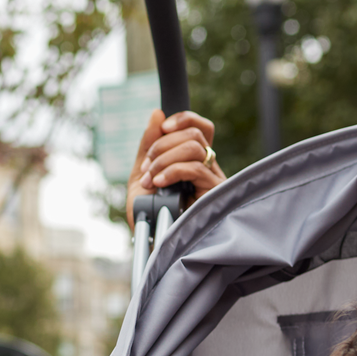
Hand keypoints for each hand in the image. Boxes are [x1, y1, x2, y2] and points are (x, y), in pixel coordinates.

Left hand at [124, 109, 224, 227]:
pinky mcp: (213, 194)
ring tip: (151, 179)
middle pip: (194, 134)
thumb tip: (157, 114)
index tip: (162, 128)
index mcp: (193, 160)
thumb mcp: (142, 173)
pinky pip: (196, 168)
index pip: (200, 127)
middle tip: (147, 166)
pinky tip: (159, 183)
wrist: (150, 241)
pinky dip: (172, 171)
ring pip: (195, 148)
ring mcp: (212, 180)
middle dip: (163, 144)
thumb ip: (148, 145)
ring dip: (165, 158)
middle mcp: (207, 167)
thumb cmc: (149, 212)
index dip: (183, 119)